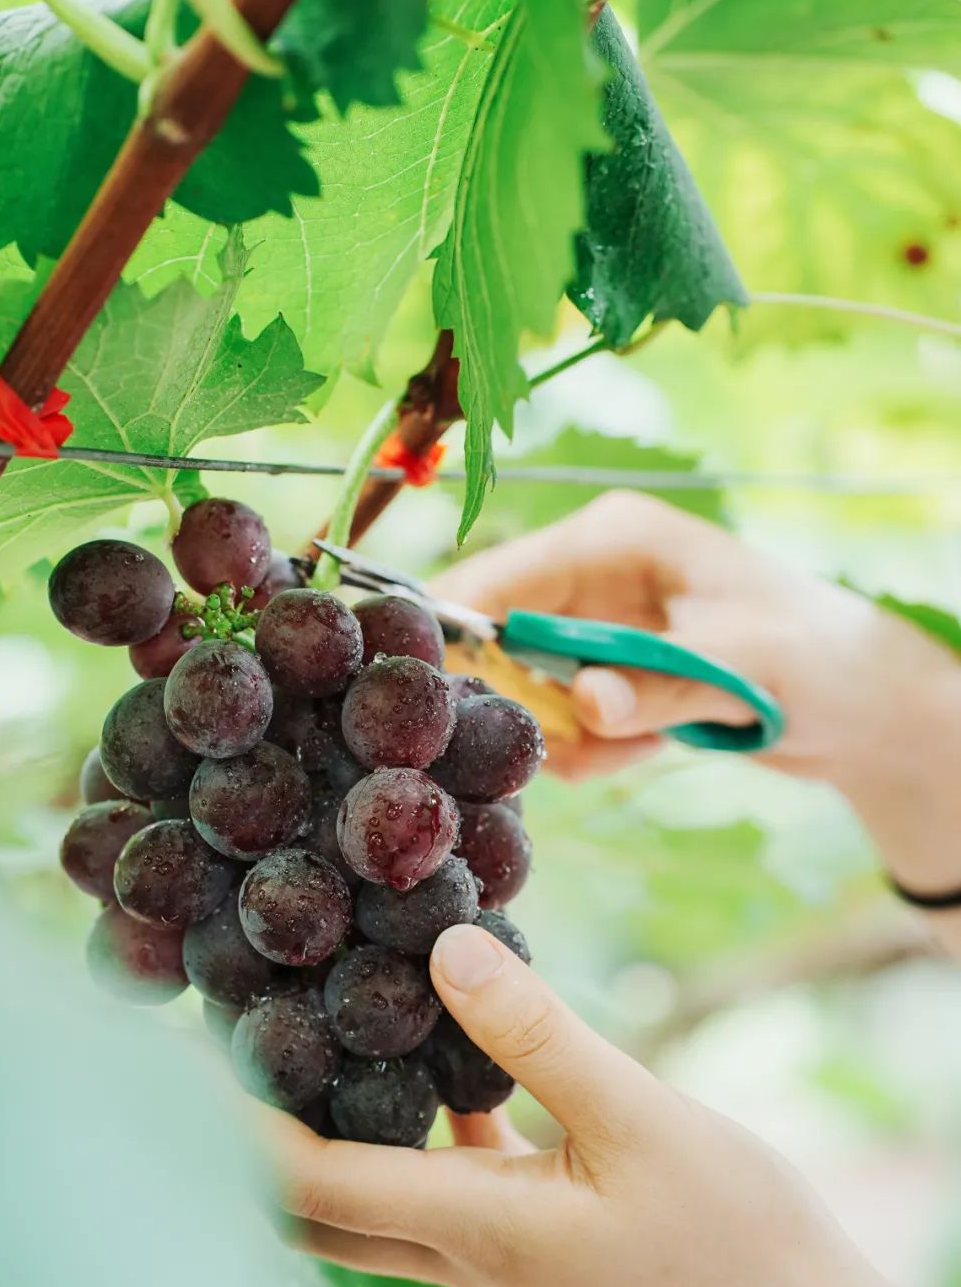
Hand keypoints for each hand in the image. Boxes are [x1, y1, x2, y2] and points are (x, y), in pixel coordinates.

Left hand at [265, 923, 959, 1286]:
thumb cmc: (732, 1238)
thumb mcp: (639, 1119)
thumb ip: (536, 1035)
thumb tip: (444, 946)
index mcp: (464, 1223)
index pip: (301, 1179)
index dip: (221, 1121)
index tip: (161, 1054)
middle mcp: (454, 1245)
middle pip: (305, 1201)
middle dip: (239, 1134)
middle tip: (201, 1045)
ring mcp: (487, 1246)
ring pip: (364, 1188)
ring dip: (318, 1125)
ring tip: (297, 1033)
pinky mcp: (526, 1232)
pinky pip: (434, 1174)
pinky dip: (406, 1120)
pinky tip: (431, 1055)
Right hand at [437, 493, 960, 934]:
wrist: (860, 705)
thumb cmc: (813, 658)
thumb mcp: (740, 667)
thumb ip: (657, 687)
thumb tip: (584, 702)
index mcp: (612, 538)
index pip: (499, 575)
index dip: (455, 629)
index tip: (426, 690)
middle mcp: (592, 575)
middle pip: (499, 638)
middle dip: (519, 700)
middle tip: (561, 743)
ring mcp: (596, 628)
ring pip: (527, 690)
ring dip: (567, 734)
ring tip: (631, 746)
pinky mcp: (607, 675)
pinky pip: (562, 721)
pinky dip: (594, 748)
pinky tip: (643, 748)